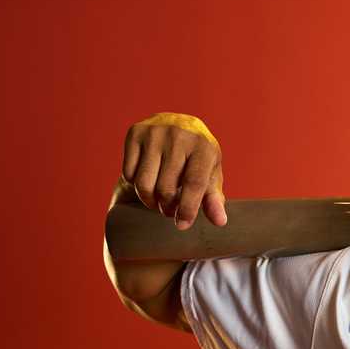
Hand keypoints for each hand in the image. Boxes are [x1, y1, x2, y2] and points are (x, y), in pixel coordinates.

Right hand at [121, 112, 226, 230]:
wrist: (178, 123)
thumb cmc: (198, 156)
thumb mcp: (211, 173)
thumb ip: (214, 198)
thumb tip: (220, 222)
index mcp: (203, 146)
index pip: (194, 183)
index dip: (187, 208)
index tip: (182, 225)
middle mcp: (179, 136)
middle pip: (166, 188)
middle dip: (167, 207)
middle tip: (170, 210)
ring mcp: (155, 133)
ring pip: (144, 184)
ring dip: (149, 201)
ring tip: (159, 201)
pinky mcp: (135, 133)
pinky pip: (129, 173)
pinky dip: (136, 185)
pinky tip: (148, 180)